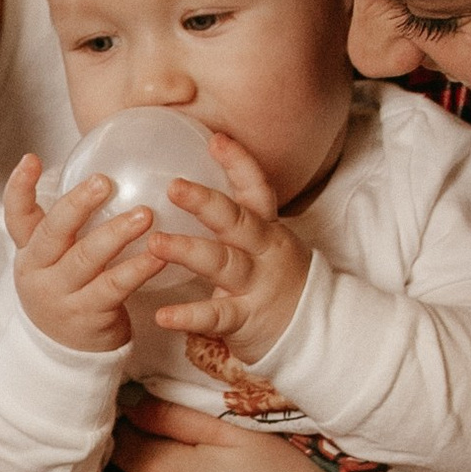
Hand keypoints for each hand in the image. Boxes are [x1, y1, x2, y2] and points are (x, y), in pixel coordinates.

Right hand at [2, 152, 159, 357]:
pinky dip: (138, 268)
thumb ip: (66, 225)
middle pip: (53, 232)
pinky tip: (159, 254)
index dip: (19, 188)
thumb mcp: (54, 261)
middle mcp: (39, 272)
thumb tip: (99, 172)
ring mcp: (61, 296)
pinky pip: (115, 287)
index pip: (16, 217)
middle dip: (78, 204)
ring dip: (116, 234)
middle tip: (104, 181)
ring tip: (145, 215)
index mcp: (30, 252)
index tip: (30, 159)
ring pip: (86, 258)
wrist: (68, 355)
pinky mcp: (89, 316)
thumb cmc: (70, 291)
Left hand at [140, 133, 310, 361]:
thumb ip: (232, 221)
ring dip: (188, 251)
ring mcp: (258, 285)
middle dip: (207, 202)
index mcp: (267, 229)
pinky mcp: (248, 319)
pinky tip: (162, 315)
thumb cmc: (274, 283)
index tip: (215, 138)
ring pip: (223, 263)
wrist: (315, 333)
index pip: (257, 189)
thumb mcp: (262, 245)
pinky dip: (189, 316)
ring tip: (155, 242)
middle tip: (174, 186)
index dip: (239, 163)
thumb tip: (191, 187)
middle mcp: (266, 251)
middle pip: (237, 221)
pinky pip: (216, 316)